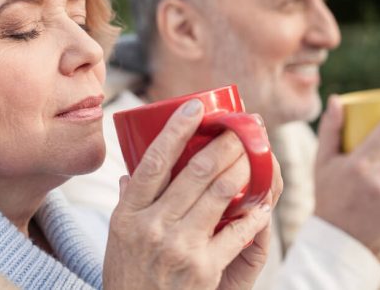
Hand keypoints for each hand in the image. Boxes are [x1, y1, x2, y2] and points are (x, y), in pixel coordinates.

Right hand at [103, 99, 279, 289]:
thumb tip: (130, 173)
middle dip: (226, 142)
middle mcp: (152, 225)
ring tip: (258, 153)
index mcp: (128, 212)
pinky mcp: (204, 268)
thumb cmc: (129, 274)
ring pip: (222, 192)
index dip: (176, 129)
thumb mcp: (116, 237)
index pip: (154, 160)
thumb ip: (127, 201)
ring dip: (245, 167)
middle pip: (197, 170)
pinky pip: (237, 231)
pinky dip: (254, 215)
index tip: (195, 106)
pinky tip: (263, 202)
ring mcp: (179, 246)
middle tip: (243, 126)